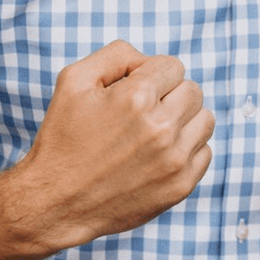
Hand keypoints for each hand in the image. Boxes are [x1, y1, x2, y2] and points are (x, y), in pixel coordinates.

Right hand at [13, 40, 214, 253]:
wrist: (53, 204)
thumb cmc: (62, 139)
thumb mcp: (73, 80)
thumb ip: (117, 54)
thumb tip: (148, 60)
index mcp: (136, 97)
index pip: (173, 66)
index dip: (151, 76)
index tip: (132, 94)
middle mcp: (160, 128)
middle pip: (193, 91)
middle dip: (170, 96)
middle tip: (141, 115)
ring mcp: (173, 159)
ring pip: (205, 119)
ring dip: (184, 121)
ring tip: (153, 134)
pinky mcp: (180, 185)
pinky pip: (205, 152)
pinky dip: (186, 151)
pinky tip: (158, 157)